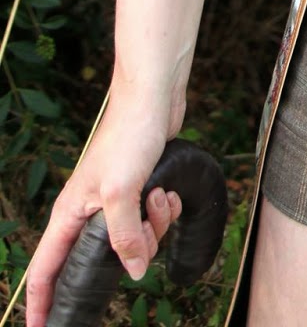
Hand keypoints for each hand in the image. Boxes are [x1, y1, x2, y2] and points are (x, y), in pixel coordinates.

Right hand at [24, 100, 181, 326]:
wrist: (155, 98)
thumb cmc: (129, 136)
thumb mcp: (121, 192)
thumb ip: (124, 237)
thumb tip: (135, 272)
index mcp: (69, 215)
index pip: (45, 270)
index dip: (41, 303)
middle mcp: (88, 211)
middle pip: (102, 259)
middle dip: (130, 253)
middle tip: (144, 233)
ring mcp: (115, 200)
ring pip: (135, 240)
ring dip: (155, 225)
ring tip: (159, 196)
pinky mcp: (141, 189)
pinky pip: (153, 219)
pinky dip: (165, 209)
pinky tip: (169, 190)